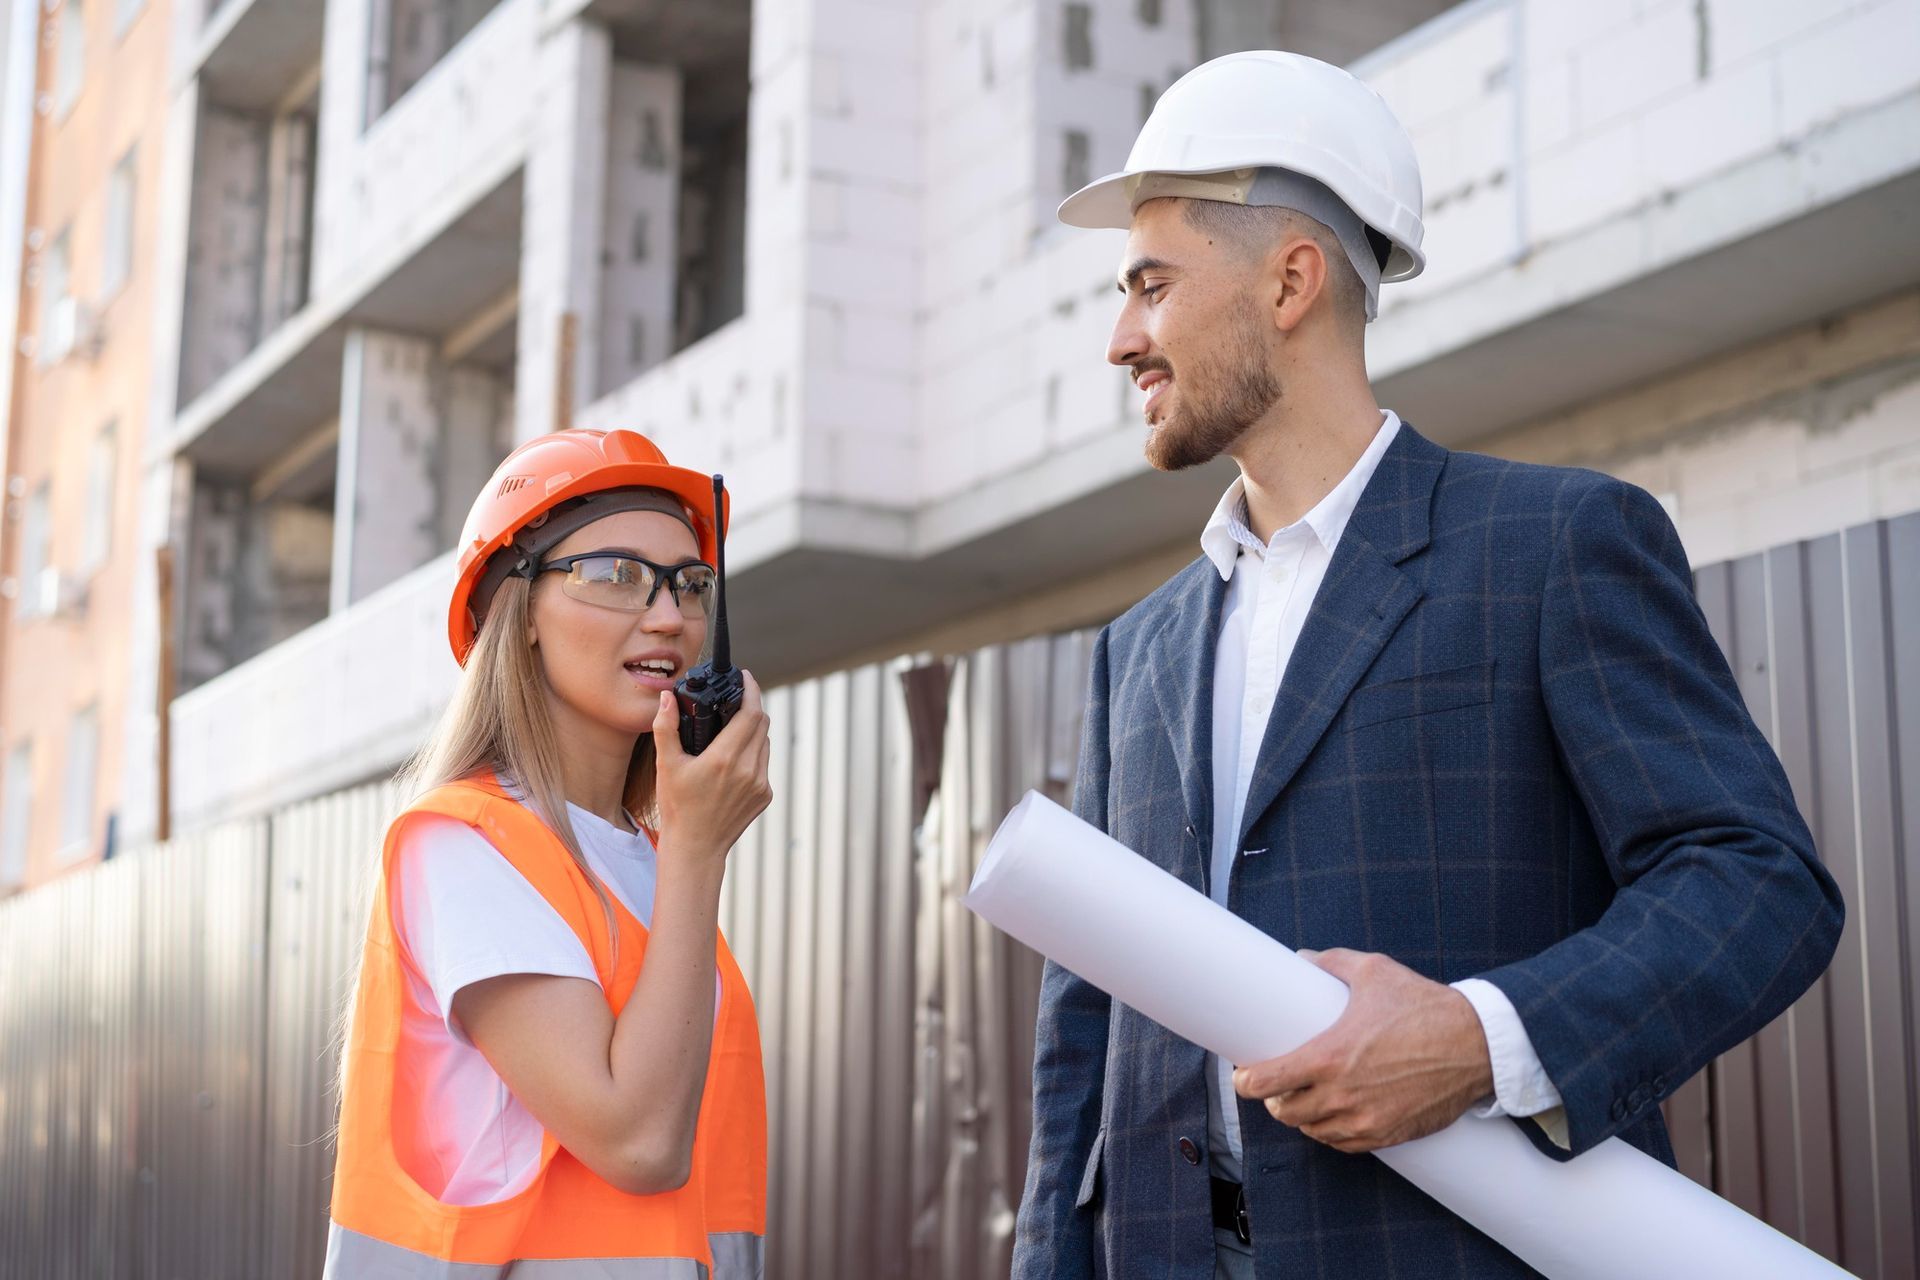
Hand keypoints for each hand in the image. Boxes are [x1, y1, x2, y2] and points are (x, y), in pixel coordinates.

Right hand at [651, 671, 771, 864]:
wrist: (696, 847)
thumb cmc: (677, 807)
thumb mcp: (666, 765)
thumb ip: (667, 727)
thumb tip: (666, 698)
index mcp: (724, 758)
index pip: (751, 712)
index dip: (751, 690)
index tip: (746, 677)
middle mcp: (748, 770)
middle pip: (762, 723)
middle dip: (751, 706)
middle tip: (736, 698)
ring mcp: (760, 784)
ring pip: (765, 742)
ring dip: (754, 730)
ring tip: (734, 726)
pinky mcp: (764, 795)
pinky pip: (764, 763)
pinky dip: (754, 753)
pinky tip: (736, 757)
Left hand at [1232, 948, 1492, 1153]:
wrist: (1477, 1045)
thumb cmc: (1424, 1006)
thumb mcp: (1374, 971)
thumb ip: (1332, 963)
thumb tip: (1303, 958)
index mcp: (1329, 1057)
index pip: (1267, 1082)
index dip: (1246, 1082)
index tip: (1242, 1076)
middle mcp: (1342, 1095)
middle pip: (1285, 1112)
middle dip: (1273, 1099)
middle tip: (1274, 1085)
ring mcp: (1366, 1119)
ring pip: (1313, 1131)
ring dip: (1302, 1117)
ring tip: (1301, 1100)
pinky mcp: (1389, 1134)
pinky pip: (1345, 1144)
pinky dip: (1331, 1133)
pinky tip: (1331, 1119)